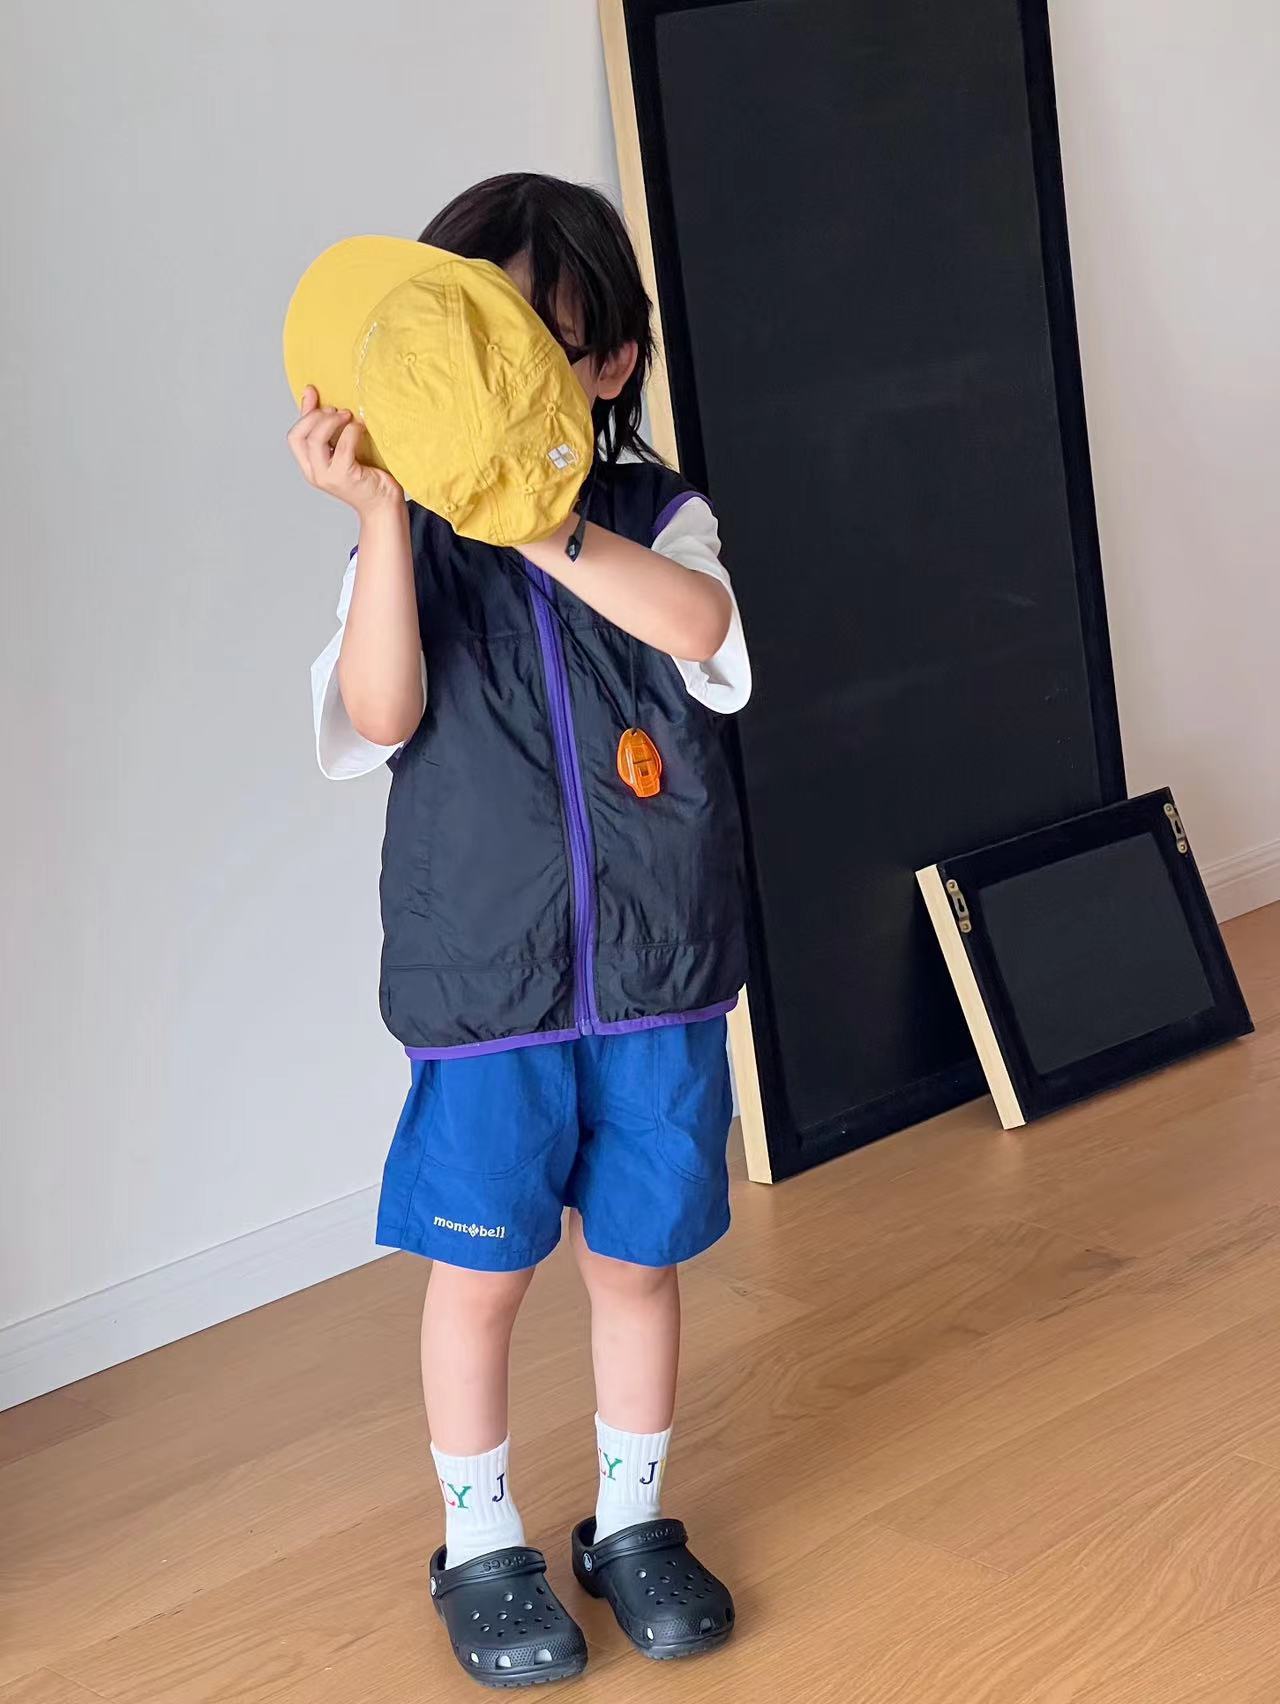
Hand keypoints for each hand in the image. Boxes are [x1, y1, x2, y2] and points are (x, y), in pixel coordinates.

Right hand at [286, 385, 401, 514]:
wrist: (383, 503)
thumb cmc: (365, 474)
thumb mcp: (340, 447)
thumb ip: (325, 426)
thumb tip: (310, 393)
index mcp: (310, 466)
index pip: (294, 437)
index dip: (303, 412)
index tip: (314, 393)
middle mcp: (314, 473)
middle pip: (299, 436)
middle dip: (316, 416)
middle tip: (337, 410)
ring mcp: (328, 477)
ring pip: (315, 440)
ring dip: (331, 422)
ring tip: (348, 416)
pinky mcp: (345, 477)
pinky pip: (342, 446)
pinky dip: (351, 431)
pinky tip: (361, 428)